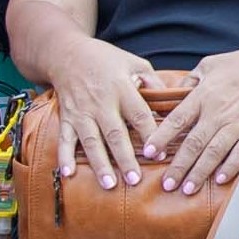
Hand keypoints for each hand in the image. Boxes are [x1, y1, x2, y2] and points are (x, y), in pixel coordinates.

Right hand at [49, 40, 157, 190]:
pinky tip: (69, 174)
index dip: (150, 134)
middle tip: (135, 180)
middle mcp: (101, 102)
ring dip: (100, 163)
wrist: (68, 54)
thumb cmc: (107, 60)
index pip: (139, 114)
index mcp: (122, 87)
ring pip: (91, 141)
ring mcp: (81, 111)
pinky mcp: (66, 117)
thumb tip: (173, 101)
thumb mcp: (135, 63)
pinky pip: (65, 139)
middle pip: (115, 133)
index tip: (159, 155)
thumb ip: (154, 83)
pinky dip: (64, 157)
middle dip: (125, 158)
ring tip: (109, 184)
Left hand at [139, 50, 238, 194]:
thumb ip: (190, 80)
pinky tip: (220, 180)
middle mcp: (217, 112)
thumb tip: (176, 93)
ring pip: (214, 153)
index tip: (149, 152)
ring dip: (199, 173)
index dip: (161, 137)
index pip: (177, 120)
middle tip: (167, 184)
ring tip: (187, 190)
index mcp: (203, 95)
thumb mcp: (210, 64)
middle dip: (178, 166)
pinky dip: (230, 167)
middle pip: (193, 143)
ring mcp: (237, 123)